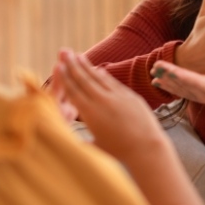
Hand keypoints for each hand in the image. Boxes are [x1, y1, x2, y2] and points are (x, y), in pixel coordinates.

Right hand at [53, 49, 168, 160]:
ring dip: (87, 66)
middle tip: (64, 52)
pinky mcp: (129, 96)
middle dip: (72, 64)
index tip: (58, 66)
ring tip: (78, 55)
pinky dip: (104, 75)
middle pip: (83, 79)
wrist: (146, 148)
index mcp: (90, 113)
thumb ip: (81, 142)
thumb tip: (66, 144)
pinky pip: (113, 82)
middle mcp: (101, 101)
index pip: (73, 91)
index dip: (65, 77)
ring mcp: (116, 96)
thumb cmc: (119, 152)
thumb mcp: (96, 147)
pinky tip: (99, 69)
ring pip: (98, 77)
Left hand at [151, 59, 204, 106]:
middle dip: (170, 78)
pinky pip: (177, 89)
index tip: (174, 72)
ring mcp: (197, 94)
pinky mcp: (192, 92)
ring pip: (178, 88)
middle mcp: (204, 93)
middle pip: (184, 86)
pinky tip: (155, 78)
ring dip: (165, 80)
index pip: (200, 83)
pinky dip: (167, 84)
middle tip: (157, 68)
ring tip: (154, 70)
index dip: (186, 79)